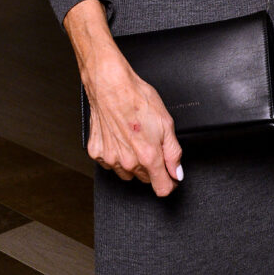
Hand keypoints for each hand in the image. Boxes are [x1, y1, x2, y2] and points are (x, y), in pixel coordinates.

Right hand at [65, 0, 182, 196]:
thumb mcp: (167, 123)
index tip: (171, 176)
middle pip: (145, 179)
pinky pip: (110, 163)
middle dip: (152, 167)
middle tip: (152, 144)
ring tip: (135, 139)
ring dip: (134, 162)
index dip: (170, 183)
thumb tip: (177, 173)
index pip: (162, 188)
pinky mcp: (97, 153)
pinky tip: (120, 137)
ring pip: (127, 173)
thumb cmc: (138, 99)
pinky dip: (117, 155)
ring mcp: (110, 159)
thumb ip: (174, 153)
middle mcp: (128, 162)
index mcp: (148, 156)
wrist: (111, 86)